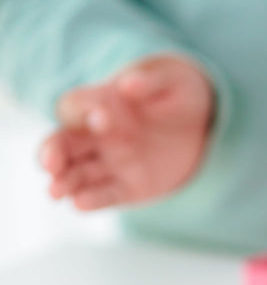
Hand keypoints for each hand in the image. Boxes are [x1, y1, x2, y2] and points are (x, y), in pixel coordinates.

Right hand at [40, 55, 214, 210]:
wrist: (200, 124)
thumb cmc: (178, 92)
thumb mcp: (171, 79)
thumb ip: (150, 81)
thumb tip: (128, 85)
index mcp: (101, 103)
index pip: (76, 107)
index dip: (81, 111)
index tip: (99, 117)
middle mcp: (98, 136)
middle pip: (63, 144)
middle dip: (53, 153)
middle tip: (49, 163)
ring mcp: (111, 164)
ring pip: (78, 174)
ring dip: (64, 182)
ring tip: (54, 191)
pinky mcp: (129, 188)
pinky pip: (107, 195)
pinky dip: (93, 201)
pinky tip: (79, 205)